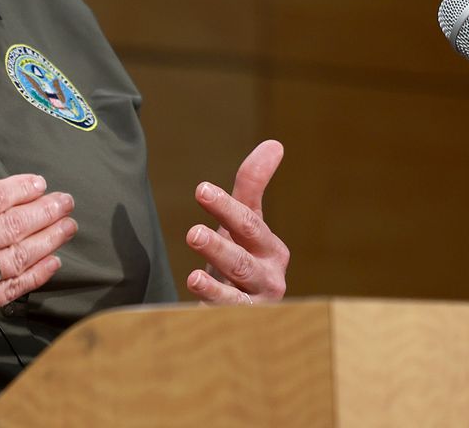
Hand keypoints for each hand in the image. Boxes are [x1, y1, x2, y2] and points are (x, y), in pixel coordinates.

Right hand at [0, 116, 75, 351]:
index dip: (20, 189)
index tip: (39, 183)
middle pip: (11, 226)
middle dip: (44, 211)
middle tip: (66, 201)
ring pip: (17, 257)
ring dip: (48, 240)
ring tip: (67, 226)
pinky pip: (11, 290)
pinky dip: (35, 276)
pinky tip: (52, 263)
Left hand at [184, 139, 289, 304]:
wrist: (243, 311)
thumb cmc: (243, 258)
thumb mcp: (244, 224)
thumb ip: (252, 186)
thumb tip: (275, 144)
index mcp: (269, 248)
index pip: (248, 223)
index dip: (226, 207)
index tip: (201, 189)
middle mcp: (268, 276)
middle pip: (242, 260)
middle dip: (218, 246)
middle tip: (193, 233)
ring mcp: (255, 304)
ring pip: (235, 291)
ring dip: (214, 280)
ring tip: (193, 274)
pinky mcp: (239, 323)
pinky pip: (226, 316)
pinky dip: (211, 304)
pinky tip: (193, 291)